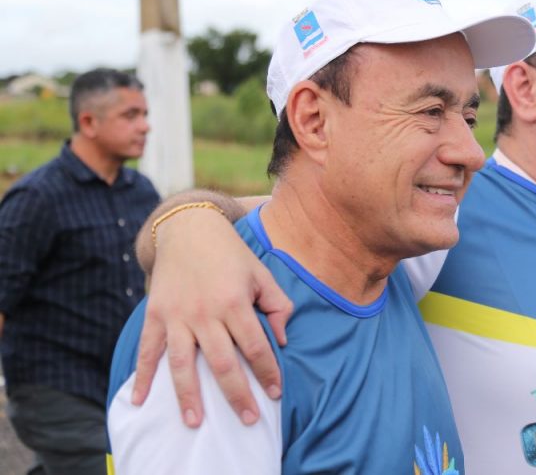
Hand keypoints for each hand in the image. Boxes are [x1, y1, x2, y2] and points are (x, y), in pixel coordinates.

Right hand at [131, 208, 293, 426]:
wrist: (189, 228)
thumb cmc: (231, 254)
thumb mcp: (261, 274)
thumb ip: (278, 305)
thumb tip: (281, 341)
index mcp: (235, 302)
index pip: (256, 347)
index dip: (267, 373)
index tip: (275, 393)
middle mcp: (205, 312)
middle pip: (223, 363)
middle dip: (237, 395)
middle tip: (247, 421)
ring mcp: (177, 316)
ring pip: (183, 364)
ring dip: (188, 396)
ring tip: (195, 422)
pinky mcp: (155, 315)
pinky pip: (148, 351)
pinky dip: (142, 377)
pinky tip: (139, 400)